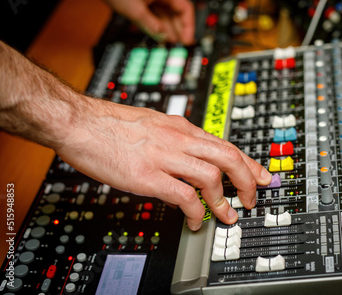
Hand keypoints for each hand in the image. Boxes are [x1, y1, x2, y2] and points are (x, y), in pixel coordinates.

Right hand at [55, 97, 271, 230]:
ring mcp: (164, 156)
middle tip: (250, 200)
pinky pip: (183, 196)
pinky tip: (194, 220)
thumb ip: (177, 138)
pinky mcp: (147, 175)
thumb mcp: (154, 123)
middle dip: (247, 182)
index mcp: (181, 127)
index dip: (249, 163)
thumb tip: (193, 155)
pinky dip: (195, 212)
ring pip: (211, 177)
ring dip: (223, 201)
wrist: (78, 121)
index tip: (262, 176)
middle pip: (229, 158)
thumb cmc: (111, 123)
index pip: (226, 144)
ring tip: (225, 215)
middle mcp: (179, 139)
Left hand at [69, 0, 194, 43]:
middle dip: (179, 29)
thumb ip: (152, 26)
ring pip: (165, 14)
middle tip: (180, 45)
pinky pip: (154, 13)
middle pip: (176, 12)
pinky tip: (158, 34)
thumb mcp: (135, 10)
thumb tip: (164, 38)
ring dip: (167, 28)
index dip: (188, 26)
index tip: (187, 40)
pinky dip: (157, 24)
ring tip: (170, 43)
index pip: (185, 9)